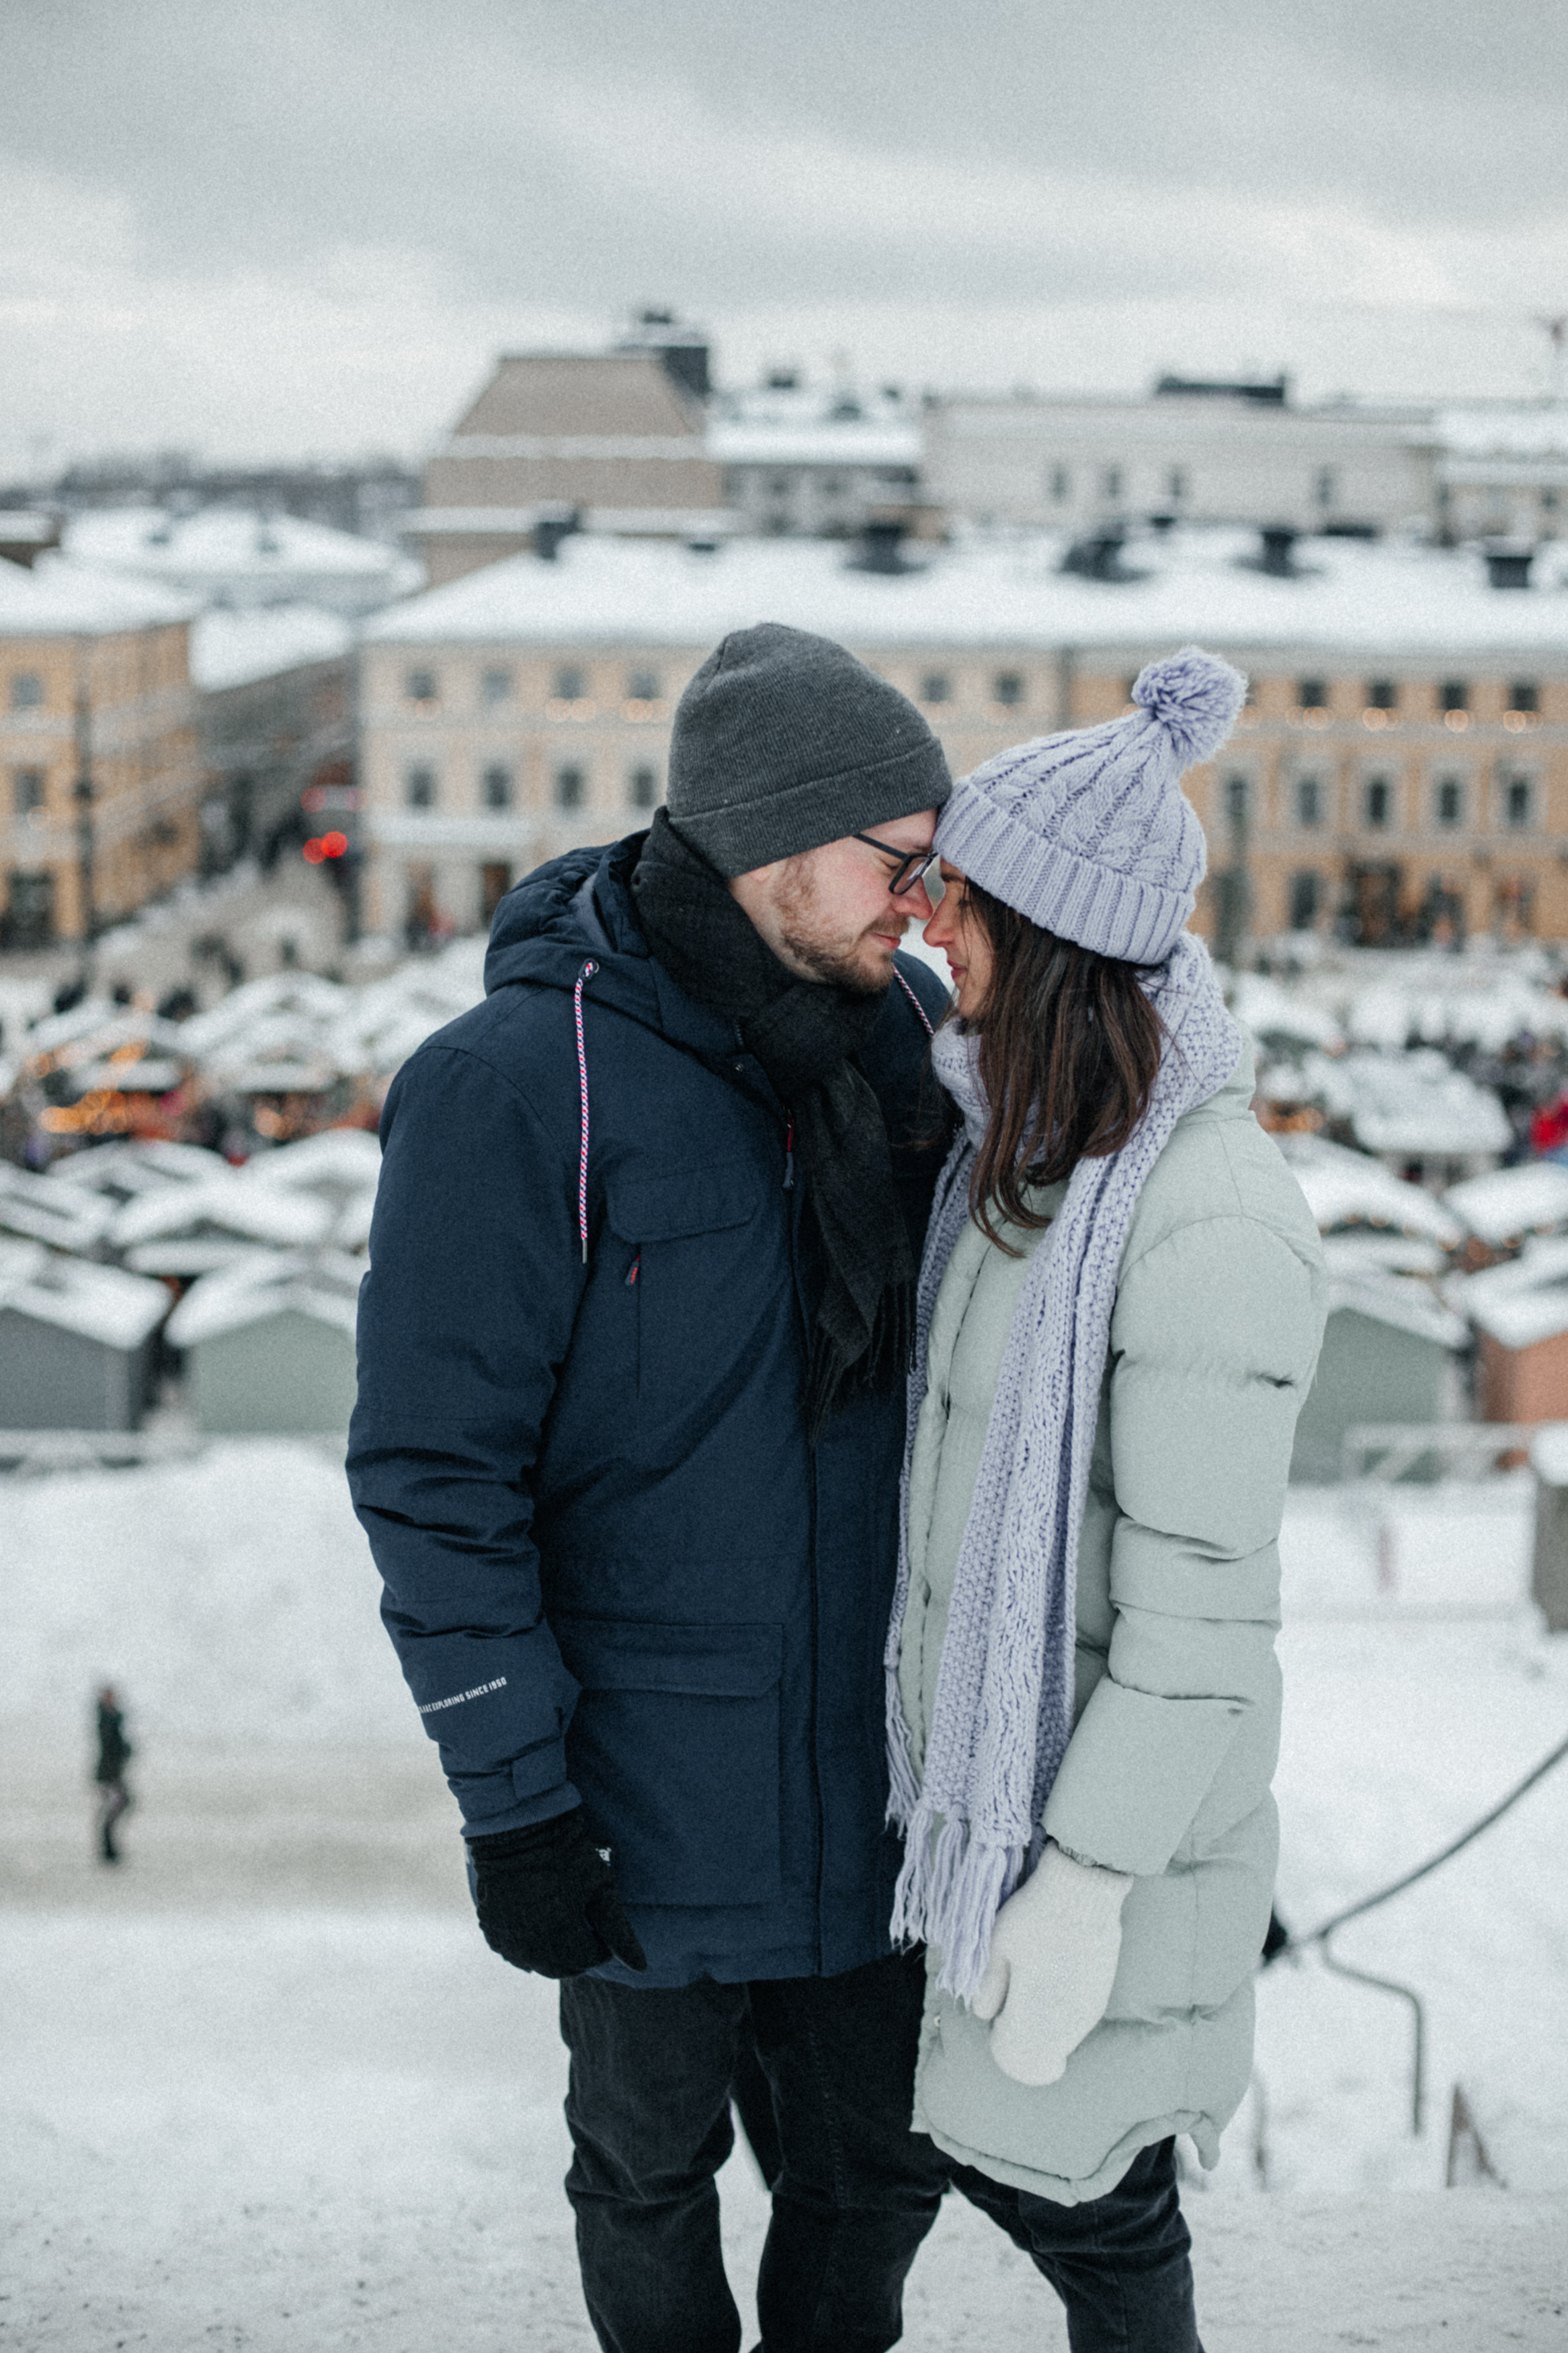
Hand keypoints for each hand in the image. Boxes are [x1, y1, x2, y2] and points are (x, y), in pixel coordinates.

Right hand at [468, 1809, 647, 1977]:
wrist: (518, 1827)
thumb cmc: (566, 1853)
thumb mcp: (599, 1887)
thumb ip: (618, 1930)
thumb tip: (641, 1968)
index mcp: (561, 1935)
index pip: (590, 1960)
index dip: (603, 1946)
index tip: (605, 1930)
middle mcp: (531, 1945)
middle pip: (563, 1967)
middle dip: (579, 1954)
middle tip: (587, 1930)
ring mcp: (507, 1937)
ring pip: (536, 1964)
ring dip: (553, 1954)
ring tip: (564, 1927)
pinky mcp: (490, 1927)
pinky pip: (512, 1952)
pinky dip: (526, 1948)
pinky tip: (536, 1927)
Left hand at [971, 1842, 1131, 2085]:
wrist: (1084, 1890)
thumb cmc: (1033, 1917)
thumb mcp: (997, 1948)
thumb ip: (989, 1987)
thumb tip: (983, 2014)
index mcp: (1035, 2017)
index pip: (1015, 2058)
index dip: (1001, 2038)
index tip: (998, 2012)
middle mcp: (1066, 2025)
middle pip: (1041, 2053)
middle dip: (1024, 2035)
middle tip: (1014, 1997)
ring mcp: (1088, 2012)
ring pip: (1061, 2038)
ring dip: (1045, 2024)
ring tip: (1035, 1981)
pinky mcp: (1102, 1995)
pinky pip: (1077, 2021)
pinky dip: (1062, 2011)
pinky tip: (1056, 1977)